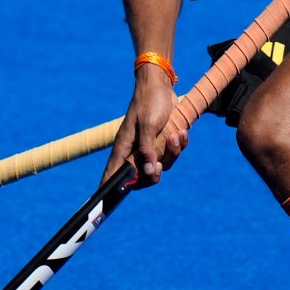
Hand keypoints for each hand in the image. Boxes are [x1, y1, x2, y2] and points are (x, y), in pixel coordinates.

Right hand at [103, 64, 187, 188]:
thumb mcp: (148, 125)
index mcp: (124, 148)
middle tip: (162, 161)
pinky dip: (180, 144)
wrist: (162, 85)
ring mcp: (150, 147)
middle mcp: (135, 151)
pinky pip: (173, 153)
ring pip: (163, 165)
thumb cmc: (149, 102)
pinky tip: (182, 132)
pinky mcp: (163, 142)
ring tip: (177, 135)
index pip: (113, 174)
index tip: (107, 204)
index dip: (109, 190)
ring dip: (174, 153)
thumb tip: (149, 173)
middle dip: (157, 171)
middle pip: (144, 177)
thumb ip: (148, 149)